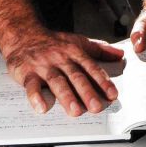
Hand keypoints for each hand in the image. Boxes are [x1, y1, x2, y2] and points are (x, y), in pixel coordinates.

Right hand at [4, 29, 122, 116]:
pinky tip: (42, 108)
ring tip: (75, 110)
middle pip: (76, 76)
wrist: (25, 36)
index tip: (112, 94)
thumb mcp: (79, 42)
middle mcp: (61, 59)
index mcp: (75, 52)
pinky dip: (36, 97)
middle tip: (96, 107)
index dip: (102, 81)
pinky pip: (31, 86)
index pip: (91, 67)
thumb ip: (100, 49)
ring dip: (66, 96)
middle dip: (87, 92)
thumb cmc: (55, 43)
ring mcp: (45, 66)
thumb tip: (120, 54)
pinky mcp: (28, 74)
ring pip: (57, 82)